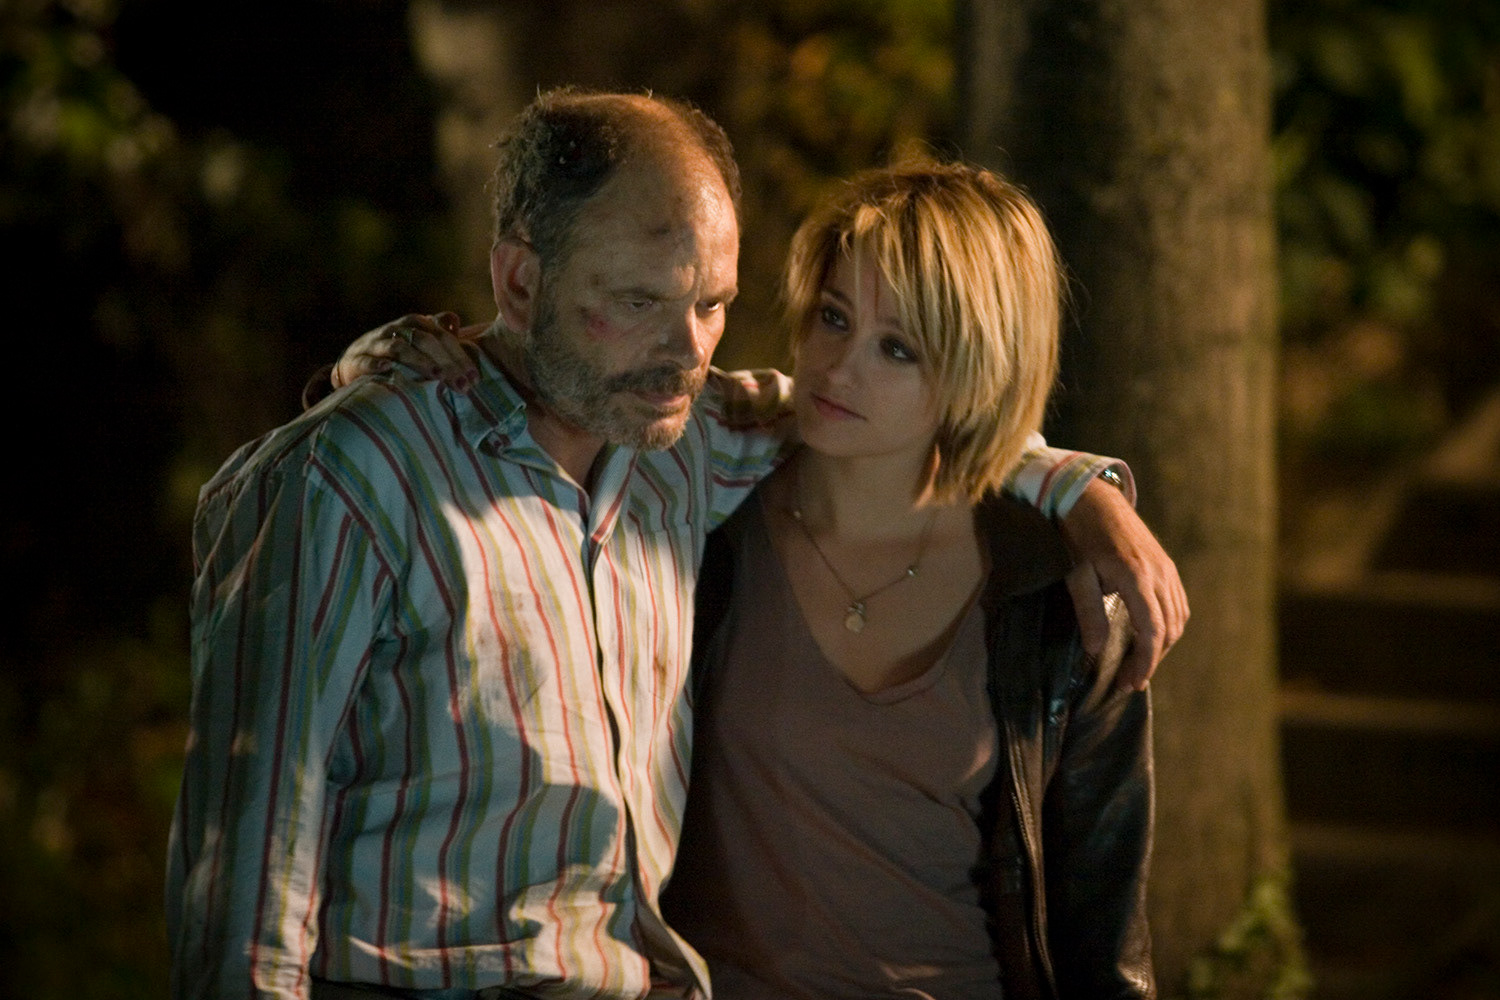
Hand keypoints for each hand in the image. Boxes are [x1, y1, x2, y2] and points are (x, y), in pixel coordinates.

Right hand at [332, 312, 483, 390]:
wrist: (354, 359)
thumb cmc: (394, 353)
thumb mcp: (416, 339)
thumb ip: (437, 331)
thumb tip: (455, 321)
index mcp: (414, 324)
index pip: (441, 336)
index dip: (459, 356)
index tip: (474, 378)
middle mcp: (395, 330)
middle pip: (425, 341)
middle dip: (446, 363)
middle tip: (462, 384)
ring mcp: (375, 344)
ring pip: (399, 348)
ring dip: (419, 361)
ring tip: (436, 375)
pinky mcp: (356, 360)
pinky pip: (366, 361)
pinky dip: (375, 365)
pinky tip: (387, 370)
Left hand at [1060, 477, 1188, 690]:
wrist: (1092, 498)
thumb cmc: (1078, 535)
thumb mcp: (1076, 574)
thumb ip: (1088, 613)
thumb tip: (1096, 651)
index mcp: (1136, 577)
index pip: (1151, 632)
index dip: (1145, 662)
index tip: (1130, 683)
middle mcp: (1158, 574)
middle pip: (1168, 629)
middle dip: (1152, 659)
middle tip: (1130, 680)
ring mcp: (1166, 568)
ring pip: (1178, 617)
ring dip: (1163, 644)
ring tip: (1141, 663)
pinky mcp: (1166, 565)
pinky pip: (1178, 602)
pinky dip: (1170, 625)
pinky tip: (1153, 636)